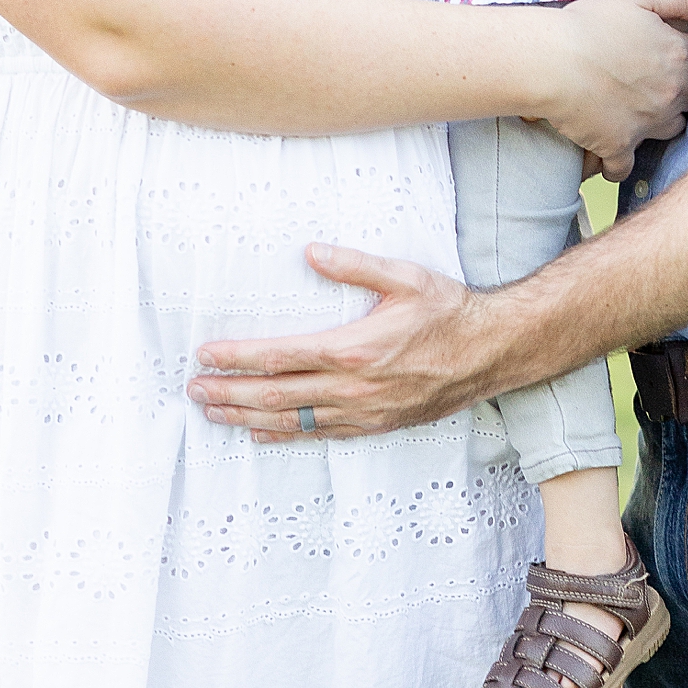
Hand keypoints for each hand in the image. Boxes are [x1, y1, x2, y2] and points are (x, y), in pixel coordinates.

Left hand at [187, 244, 487, 437]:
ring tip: (214, 412)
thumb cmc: (449, 311)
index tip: (207, 354)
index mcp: (354, 348)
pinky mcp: (376, 424)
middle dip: (230, 393)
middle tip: (195, 390)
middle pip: (277, 394)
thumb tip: (311, 252)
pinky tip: (262, 432)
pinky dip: (285, 434)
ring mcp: (364, 411)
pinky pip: (320, 434)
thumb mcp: (404, 277)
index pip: (281, 355)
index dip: (238, 358)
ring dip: (248, 417)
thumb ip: (354, 265)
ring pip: (293, 420)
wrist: (492, 352)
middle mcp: (354, 387)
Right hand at [540, 0, 687, 179]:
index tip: (667, 49)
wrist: (551, 61)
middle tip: (656, 79)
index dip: (685, 50)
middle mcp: (671, 93)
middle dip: (681, 87)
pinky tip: (611, 156)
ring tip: (644, 113)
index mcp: (678, 55)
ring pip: (673, 129)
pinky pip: (626, 167)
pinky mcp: (620, 146)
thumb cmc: (588, 24)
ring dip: (663, 122)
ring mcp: (648, 123)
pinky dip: (619, 164)